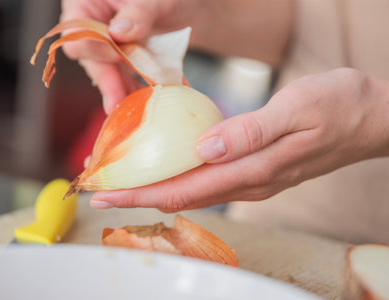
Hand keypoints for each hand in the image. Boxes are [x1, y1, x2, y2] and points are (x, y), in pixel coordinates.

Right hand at [60, 0, 200, 112]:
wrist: (186, 5)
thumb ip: (138, 12)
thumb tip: (118, 33)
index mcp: (85, 2)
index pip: (77, 33)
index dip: (96, 48)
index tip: (119, 56)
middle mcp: (90, 24)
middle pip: (90, 58)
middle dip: (107, 81)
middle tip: (118, 103)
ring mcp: (105, 44)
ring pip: (106, 72)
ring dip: (120, 91)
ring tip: (133, 109)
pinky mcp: (120, 59)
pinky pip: (122, 77)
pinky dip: (132, 88)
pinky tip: (142, 100)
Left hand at [89, 68, 388, 210]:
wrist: (371, 116)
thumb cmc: (338, 106)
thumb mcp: (296, 109)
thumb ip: (250, 133)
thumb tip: (205, 149)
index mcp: (252, 170)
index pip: (183, 190)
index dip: (140, 194)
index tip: (105, 195)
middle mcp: (247, 182)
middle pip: (180, 196)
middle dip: (137, 195)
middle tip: (100, 190)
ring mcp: (251, 178)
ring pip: (191, 191)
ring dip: (153, 186)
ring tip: (123, 180)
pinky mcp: (255, 168)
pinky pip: (207, 178)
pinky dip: (178, 174)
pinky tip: (164, 163)